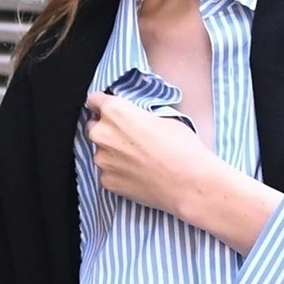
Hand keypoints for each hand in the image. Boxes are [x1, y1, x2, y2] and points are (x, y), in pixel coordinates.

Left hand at [83, 90, 219, 218]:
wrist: (189, 184)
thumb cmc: (182, 148)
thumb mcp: (163, 118)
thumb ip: (138, 116)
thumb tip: (133, 120)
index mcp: (115, 112)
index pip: (94, 100)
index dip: (104, 104)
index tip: (110, 110)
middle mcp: (101, 134)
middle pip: (94, 126)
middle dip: (107, 129)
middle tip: (130, 137)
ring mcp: (102, 160)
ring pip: (101, 151)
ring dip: (113, 152)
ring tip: (137, 159)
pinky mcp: (106, 181)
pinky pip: (108, 171)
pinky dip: (118, 171)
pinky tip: (137, 174)